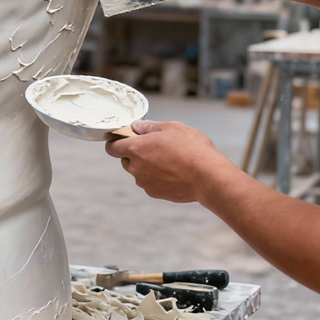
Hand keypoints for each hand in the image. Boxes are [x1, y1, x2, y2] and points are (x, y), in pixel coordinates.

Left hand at [104, 119, 231, 202]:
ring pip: (138, 172)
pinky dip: (157, 178)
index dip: (115, 142)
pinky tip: (173, 172)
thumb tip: (137, 126)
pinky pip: (150, 183)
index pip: (112, 147)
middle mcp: (136, 168)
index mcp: (135, 148)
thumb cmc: (190, 148)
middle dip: (134, 154)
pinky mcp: (155, 193)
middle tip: (153, 147)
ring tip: (168, 160)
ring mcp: (145, 183)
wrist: (207, 176)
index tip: (122, 139)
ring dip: (146, 166)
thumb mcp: (171, 127)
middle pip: (125, 160)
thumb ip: (149, 126)